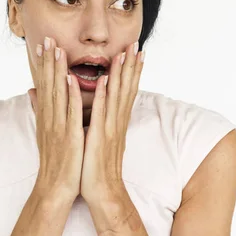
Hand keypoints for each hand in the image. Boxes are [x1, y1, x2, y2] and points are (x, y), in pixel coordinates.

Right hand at [29, 36, 83, 203]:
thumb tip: (31, 92)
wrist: (55, 188)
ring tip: (58, 50)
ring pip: (58, 93)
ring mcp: (58, 126)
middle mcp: (50, 118)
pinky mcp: (69, 135)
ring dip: (57, 71)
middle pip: (48, 84)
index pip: (44, 85)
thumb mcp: (44, 132)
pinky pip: (71, 112)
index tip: (42, 45)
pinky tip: (72, 79)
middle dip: (48, 60)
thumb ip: (39, 110)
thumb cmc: (54, 160)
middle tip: (48, 38)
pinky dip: (71, 95)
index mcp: (46, 117)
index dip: (43, 64)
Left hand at [80, 41, 144, 204]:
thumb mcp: (100, 139)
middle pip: (127, 88)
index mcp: (116, 121)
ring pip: (117, 96)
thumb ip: (100, 121)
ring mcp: (110, 129)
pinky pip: (101, 113)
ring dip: (120, 74)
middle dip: (131, 65)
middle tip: (137, 44)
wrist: (103, 191)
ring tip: (123, 53)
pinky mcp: (99, 137)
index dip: (132, 71)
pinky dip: (103, 96)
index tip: (136, 52)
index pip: (127, 91)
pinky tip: (105, 80)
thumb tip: (99, 107)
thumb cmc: (98, 166)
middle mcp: (117, 122)